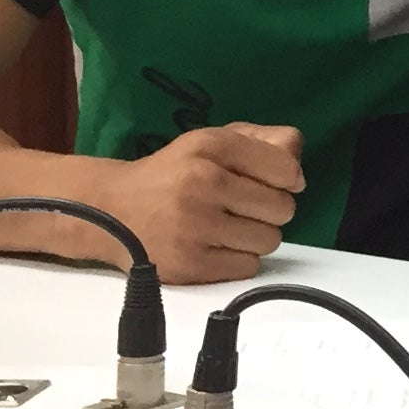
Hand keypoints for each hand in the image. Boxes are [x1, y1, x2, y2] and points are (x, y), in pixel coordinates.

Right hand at [94, 123, 300, 283]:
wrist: (110, 210)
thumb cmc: (171, 175)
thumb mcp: (209, 143)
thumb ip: (260, 142)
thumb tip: (297, 164)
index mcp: (211, 146)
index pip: (285, 168)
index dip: (288, 179)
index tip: (276, 183)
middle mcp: (202, 182)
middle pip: (283, 208)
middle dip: (271, 210)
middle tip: (245, 208)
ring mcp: (195, 226)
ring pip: (269, 240)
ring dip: (256, 237)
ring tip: (229, 227)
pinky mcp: (189, 263)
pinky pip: (248, 266)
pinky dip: (238, 259)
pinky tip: (216, 246)